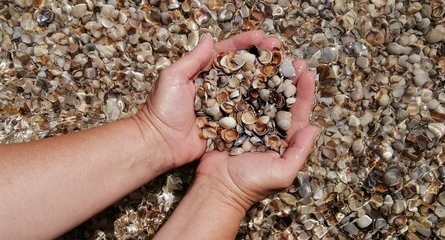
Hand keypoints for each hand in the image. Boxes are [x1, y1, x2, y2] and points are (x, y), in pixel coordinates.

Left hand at [132, 31, 281, 167]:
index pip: (227, 54)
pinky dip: (262, 107)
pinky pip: (247, 114)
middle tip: (279, 50)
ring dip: (266, 80)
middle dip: (262, 59)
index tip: (262, 37)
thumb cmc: (162, 109)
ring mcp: (224, 107)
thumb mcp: (173, 78)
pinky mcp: (227, 125)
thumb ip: (192, 60)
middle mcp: (216, 88)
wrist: (159, 143)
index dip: (244, 44)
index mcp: (203, 74)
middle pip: (243, 70)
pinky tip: (279, 100)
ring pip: (249, 90)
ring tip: (285, 71)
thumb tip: (208, 38)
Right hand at [194, 59, 318, 210]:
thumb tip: (315, 128)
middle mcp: (268, 128)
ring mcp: (248, 123)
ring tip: (271, 58)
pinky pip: (239, 99)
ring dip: (267, 77)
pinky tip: (247, 69)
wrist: (218, 188)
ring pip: (260, 95)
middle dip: (287, 78)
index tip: (307, 74)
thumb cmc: (252, 185)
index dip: (304, 93)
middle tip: (291, 59)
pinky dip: (243, 84)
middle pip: (280, 98)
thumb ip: (300, 151)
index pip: (297, 112)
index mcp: (283, 139)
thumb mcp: (283, 172)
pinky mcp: (230, 120)